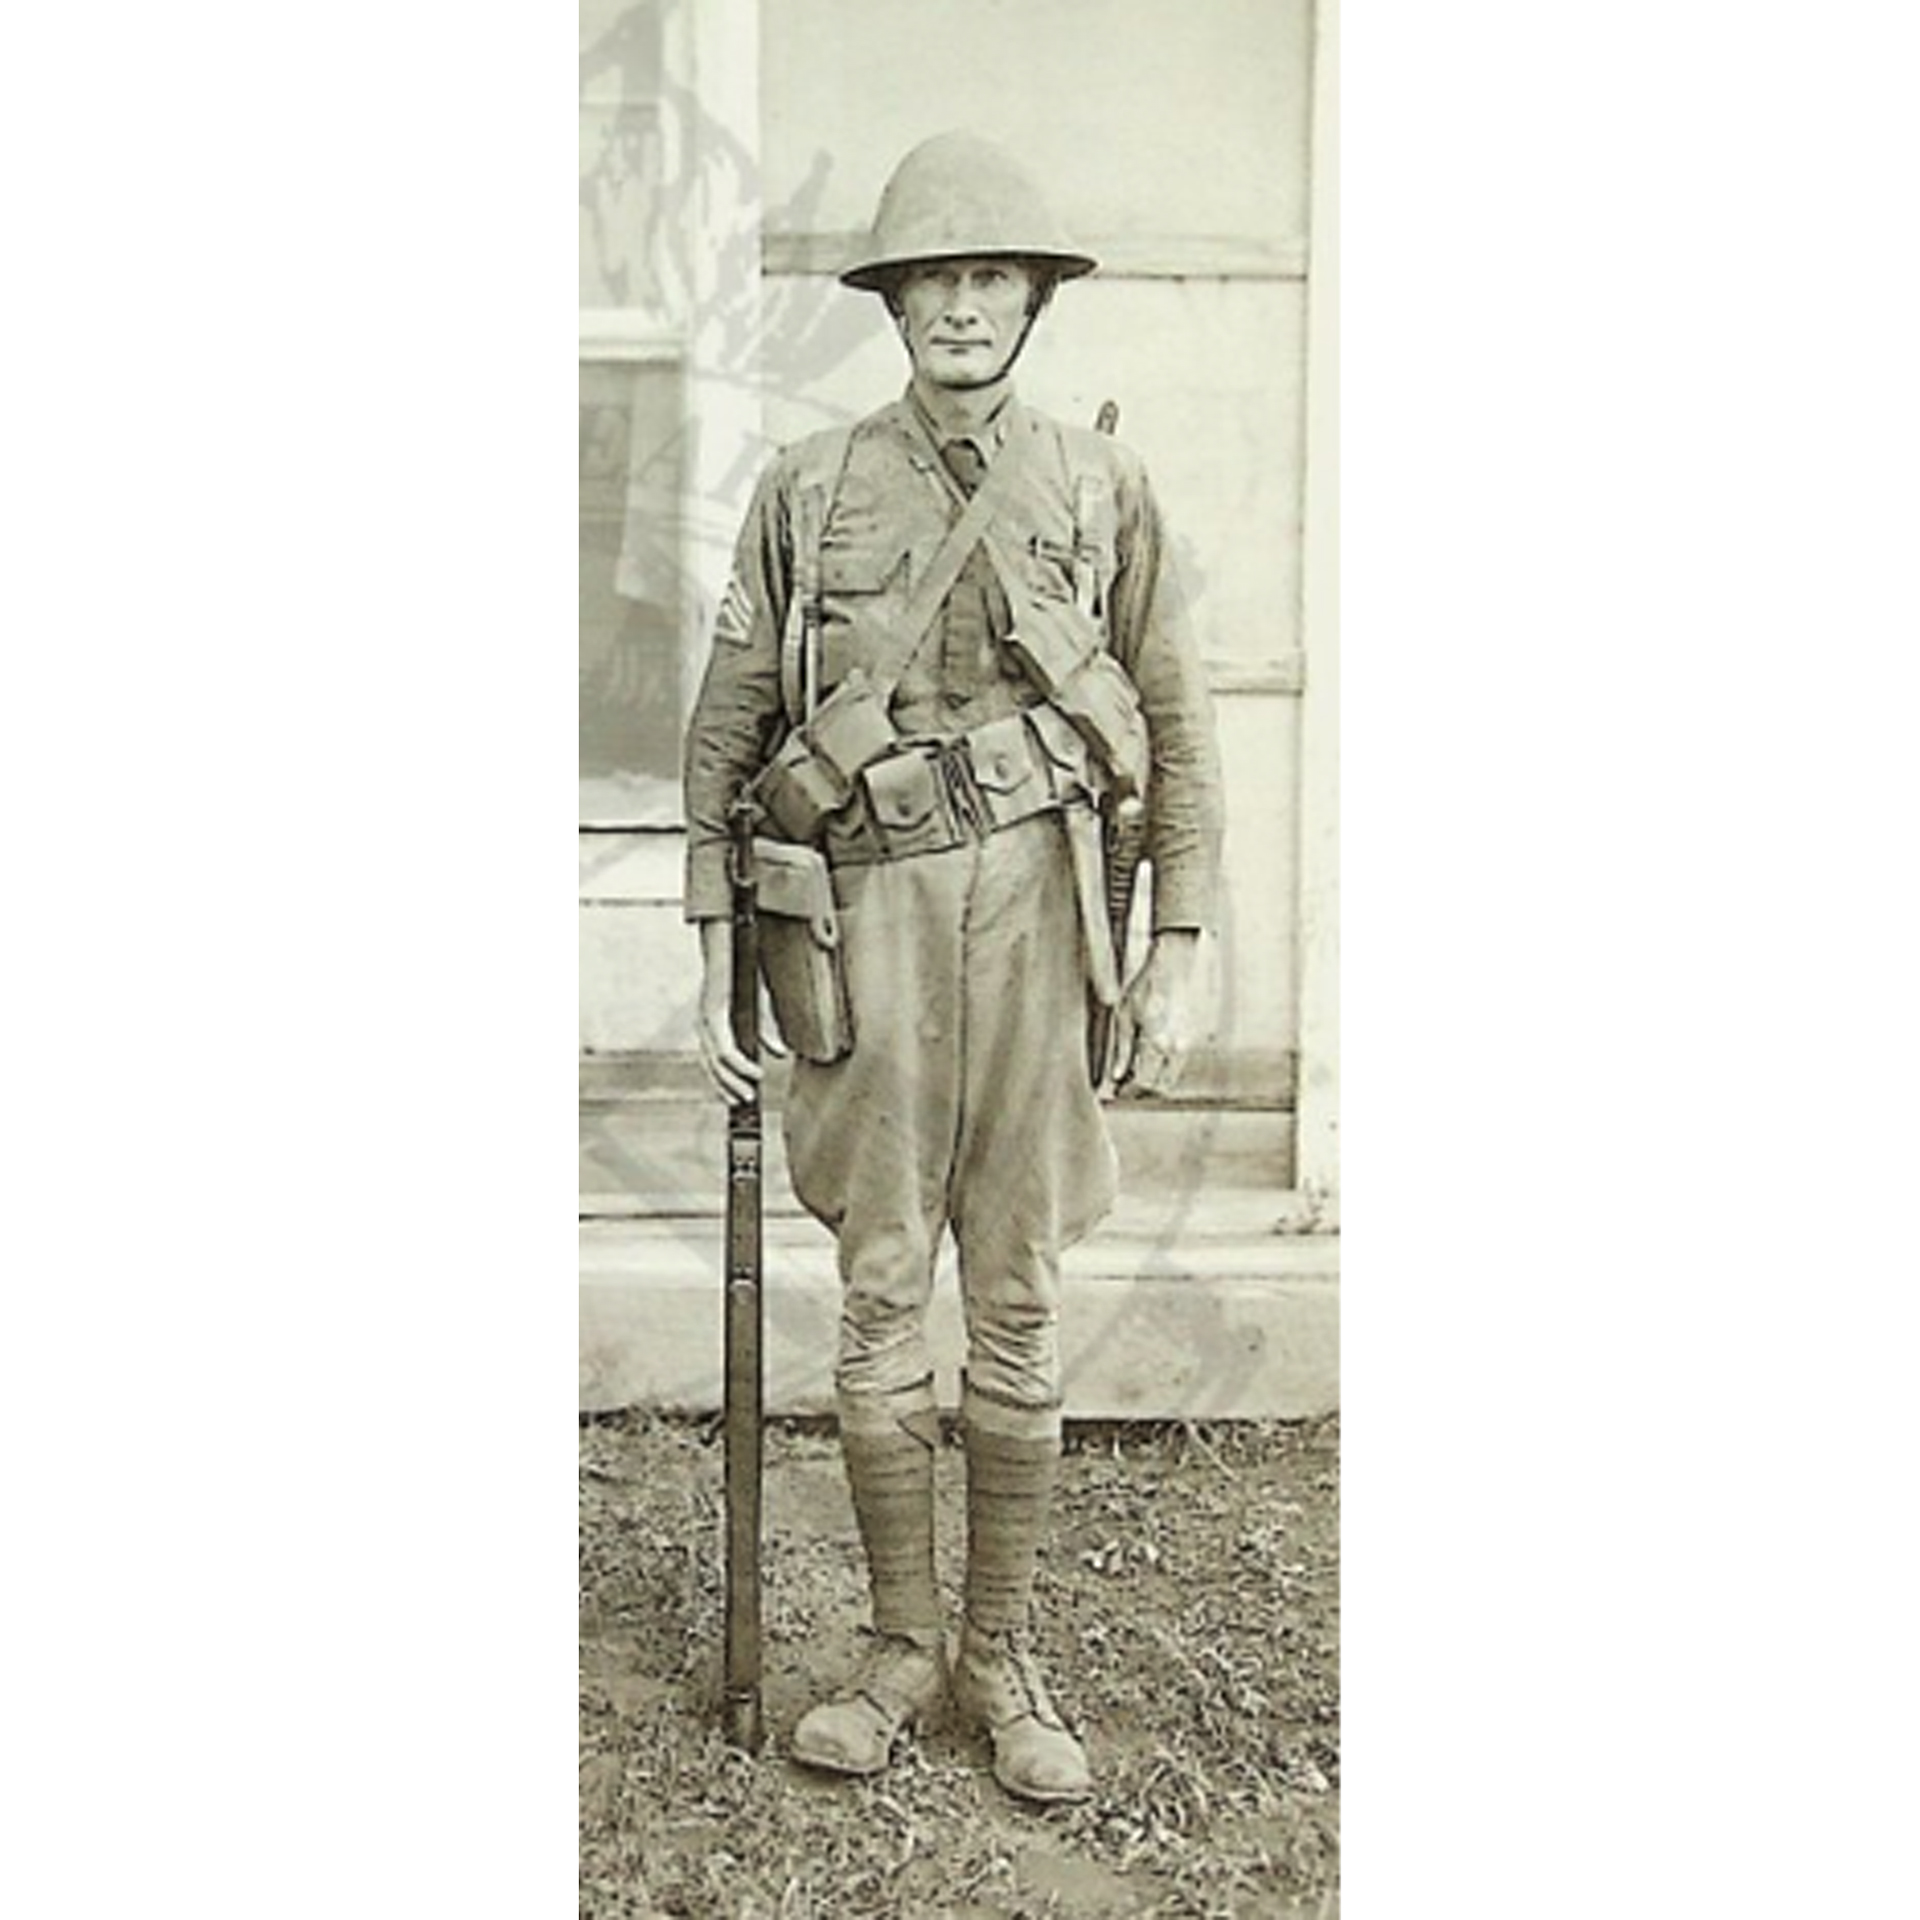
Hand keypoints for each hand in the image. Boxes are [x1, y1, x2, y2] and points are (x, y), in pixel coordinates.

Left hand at [695, 921, 788, 1104]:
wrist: (730, 941)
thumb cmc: (743, 970)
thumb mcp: (757, 1005)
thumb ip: (764, 1029)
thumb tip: (778, 1054)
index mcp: (709, 1024)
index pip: (711, 1062)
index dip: (723, 1082)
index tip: (737, 1098)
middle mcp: (702, 1024)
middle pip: (710, 1066)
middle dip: (727, 1088)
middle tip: (743, 1103)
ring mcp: (705, 1019)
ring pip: (716, 1061)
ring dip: (733, 1080)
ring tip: (748, 1094)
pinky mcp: (713, 1013)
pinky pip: (725, 1047)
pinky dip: (740, 1064)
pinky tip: (755, 1073)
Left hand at [1112, 930, 1204, 1096]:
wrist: (1174, 965)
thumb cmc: (1147, 985)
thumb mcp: (1123, 1016)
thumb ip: (1121, 1049)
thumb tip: (1118, 1074)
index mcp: (1156, 1043)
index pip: (1144, 1083)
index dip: (1129, 1091)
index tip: (1118, 1090)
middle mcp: (1176, 1047)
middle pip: (1161, 1086)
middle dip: (1142, 1090)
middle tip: (1125, 1085)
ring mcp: (1188, 1043)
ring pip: (1171, 1076)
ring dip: (1154, 1079)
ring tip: (1135, 1071)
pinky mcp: (1193, 1036)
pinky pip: (1178, 1061)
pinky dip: (1164, 1066)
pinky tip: (1150, 1056)